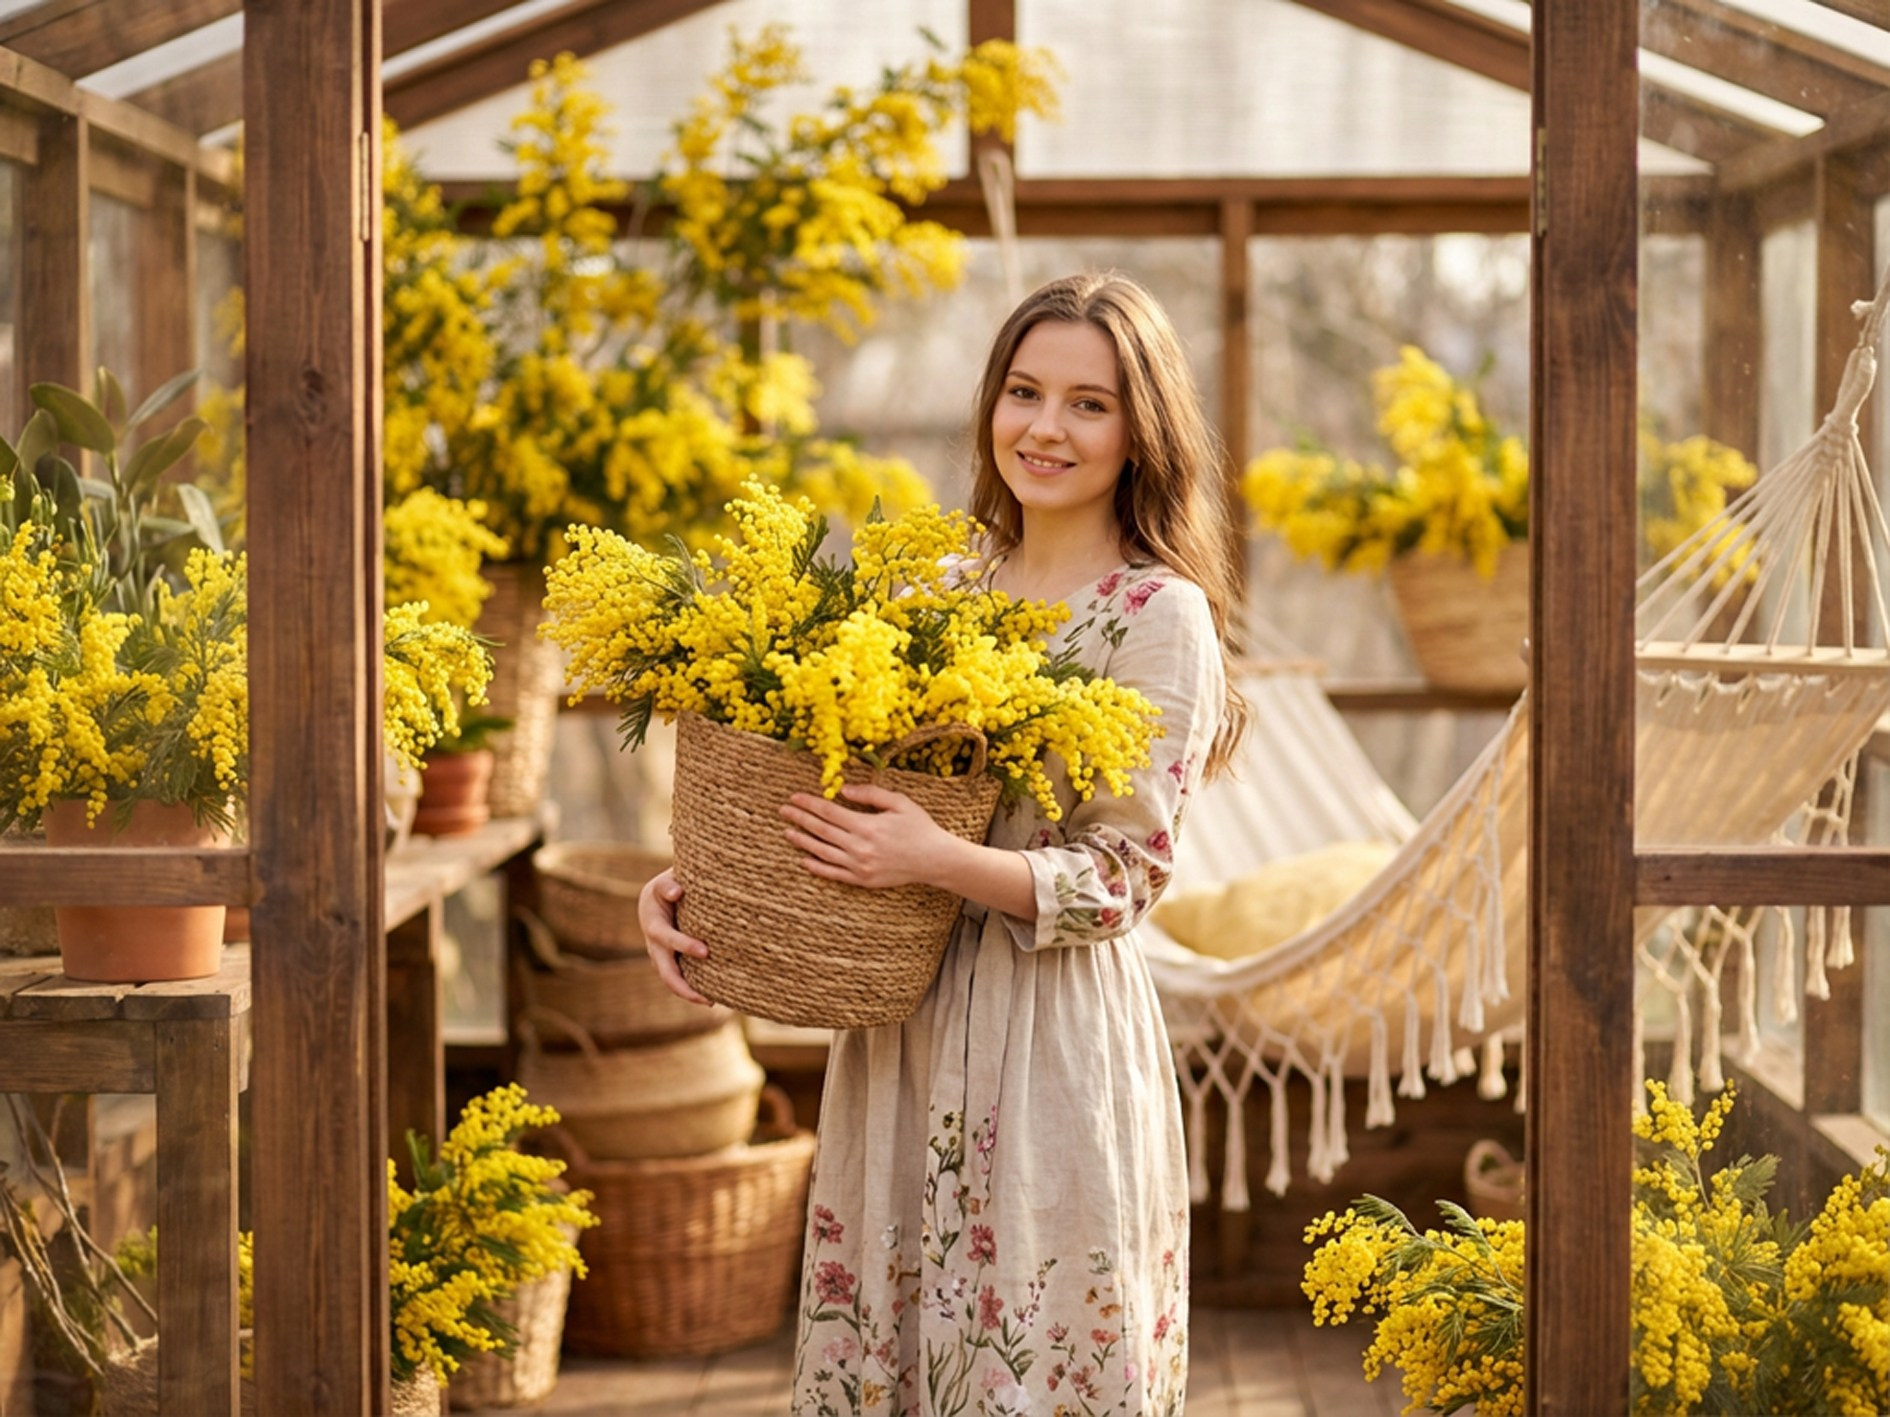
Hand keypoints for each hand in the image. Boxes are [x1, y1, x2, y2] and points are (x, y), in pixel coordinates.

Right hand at [637, 868, 713, 1005]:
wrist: (655, 898)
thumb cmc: (666, 888)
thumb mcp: (664, 882)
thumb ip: (668, 885)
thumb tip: (677, 892)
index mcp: (654, 925)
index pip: (668, 938)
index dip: (684, 945)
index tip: (705, 951)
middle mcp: (654, 945)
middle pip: (665, 970)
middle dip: (684, 984)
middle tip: (707, 996)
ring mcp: (660, 956)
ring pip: (669, 980)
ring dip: (687, 993)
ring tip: (710, 1002)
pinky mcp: (668, 962)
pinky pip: (677, 979)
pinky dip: (690, 989)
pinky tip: (710, 998)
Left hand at [780, 783, 953, 888]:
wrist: (934, 860)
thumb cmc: (919, 827)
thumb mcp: (899, 802)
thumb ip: (870, 793)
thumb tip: (844, 790)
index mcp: (866, 825)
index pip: (829, 812)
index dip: (809, 804)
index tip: (794, 798)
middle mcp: (859, 847)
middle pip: (821, 830)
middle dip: (800, 819)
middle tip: (783, 810)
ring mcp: (859, 866)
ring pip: (822, 852)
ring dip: (802, 841)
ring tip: (787, 832)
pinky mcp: (862, 880)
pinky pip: (833, 874)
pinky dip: (817, 867)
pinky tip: (804, 860)